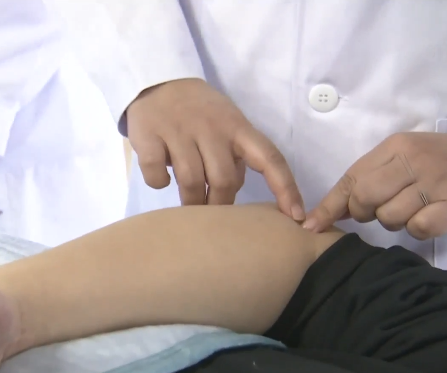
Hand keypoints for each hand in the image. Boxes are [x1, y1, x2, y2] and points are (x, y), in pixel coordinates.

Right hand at [126, 78, 304, 220]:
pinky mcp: (149, 136)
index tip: (296, 216)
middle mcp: (212, 128)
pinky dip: (160, 183)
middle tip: (211, 211)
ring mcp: (179, 131)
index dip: (286, 188)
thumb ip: (237, 154)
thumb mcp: (227, 124)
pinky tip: (162, 176)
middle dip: (219, 204)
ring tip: (189, 205)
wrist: (158, 83)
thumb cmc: (199, 111)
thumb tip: (238, 191)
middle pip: (225, 180)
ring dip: (191, 201)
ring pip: (192, 182)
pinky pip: (157, 175)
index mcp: (238, 127)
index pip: (270, 158)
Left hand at [305, 132, 446, 239]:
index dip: (329, 205)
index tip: (311, 225)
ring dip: (393, 221)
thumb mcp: (400, 160)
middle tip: (378, 210)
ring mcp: (435, 184)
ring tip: (410, 209)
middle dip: (363, 212)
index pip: (351, 178)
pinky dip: (418, 228)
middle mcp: (414, 162)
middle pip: (364, 198)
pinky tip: (428, 218)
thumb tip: (326, 212)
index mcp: (395, 147)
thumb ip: (365, 179)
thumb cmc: (436, 163)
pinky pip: (418, 228)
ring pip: (389, 216)